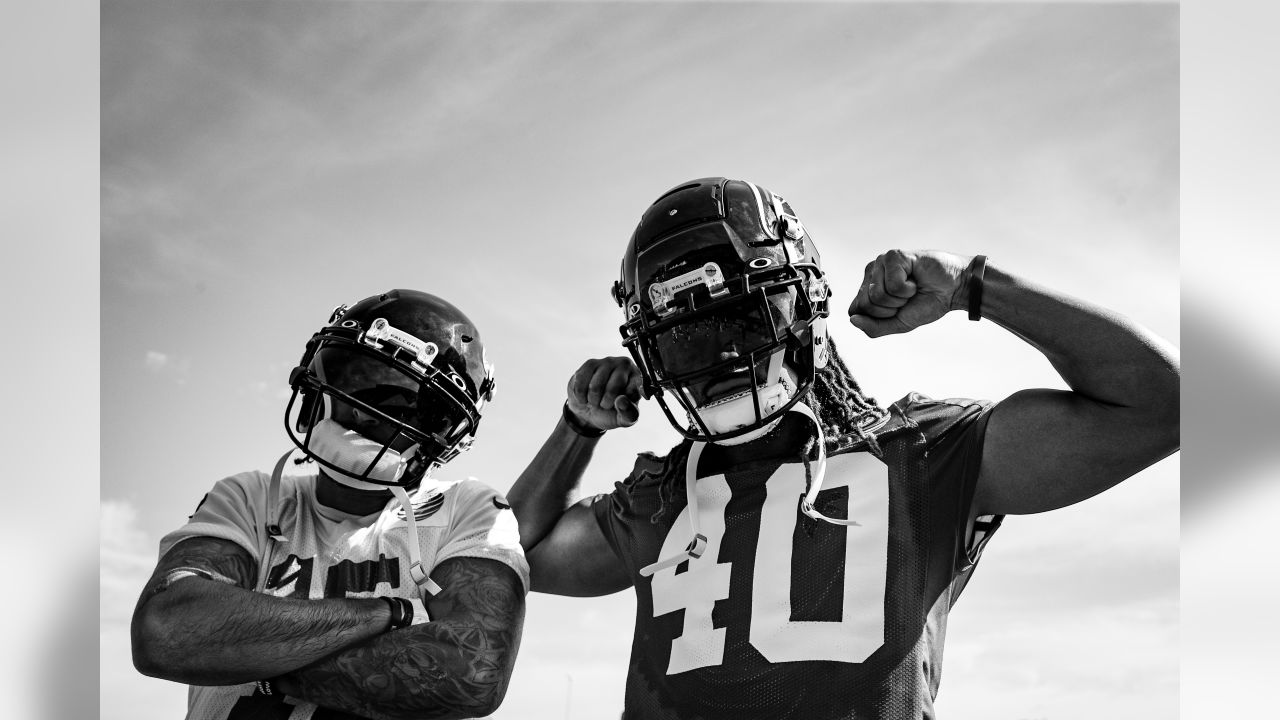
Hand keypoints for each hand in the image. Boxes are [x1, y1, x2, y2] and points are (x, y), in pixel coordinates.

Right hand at [565, 357, 645, 431]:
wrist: (590, 411)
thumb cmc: (612, 412)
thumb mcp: (625, 419)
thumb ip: (629, 413)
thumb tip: (622, 401)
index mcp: (638, 377)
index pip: (633, 389)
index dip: (623, 402)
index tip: (619, 405)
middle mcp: (625, 365)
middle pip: (613, 387)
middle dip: (606, 403)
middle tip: (605, 405)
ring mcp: (607, 362)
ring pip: (595, 386)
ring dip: (593, 400)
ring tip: (596, 400)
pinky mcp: (590, 364)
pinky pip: (581, 384)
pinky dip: (581, 397)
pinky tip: (585, 396)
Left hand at [847, 250, 969, 337]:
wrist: (954, 290)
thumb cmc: (926, 303)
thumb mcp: (898, 324)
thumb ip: (874, 327)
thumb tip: (852, 320)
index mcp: (867, 289)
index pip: (854, 311)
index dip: (878, 317)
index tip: (896, 310)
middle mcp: (870, 274)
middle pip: (865, 304)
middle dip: (890, 309)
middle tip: (906, 298)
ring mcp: (880, 263)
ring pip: (877, 295)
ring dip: (900, 298)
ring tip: (911, 288)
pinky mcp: (893, 256)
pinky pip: (892, 285)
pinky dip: (908, 289)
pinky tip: (915, 279)